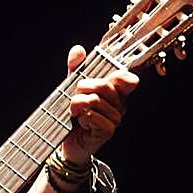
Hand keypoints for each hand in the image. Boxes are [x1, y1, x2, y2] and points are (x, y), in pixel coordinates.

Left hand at [61, 45, 138, 164]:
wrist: (68, 142)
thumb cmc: (74, 115)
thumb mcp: (72, 88)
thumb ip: (76, 68)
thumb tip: (78, 49)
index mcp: (115, 92)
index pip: (124, 77)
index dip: (118, 74)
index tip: (110, 73)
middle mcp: (119, 104)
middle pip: (104, 85)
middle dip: (83, 88)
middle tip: (74, 96)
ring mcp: (116, 118)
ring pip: (95, 101)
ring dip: (77, 105)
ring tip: (74, 112)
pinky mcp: (108, 130)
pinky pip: (93, 115)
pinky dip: (82, 117)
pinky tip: (81, 123)